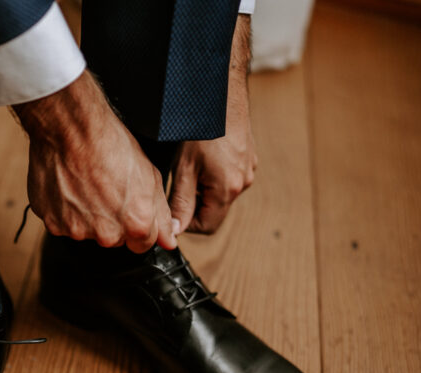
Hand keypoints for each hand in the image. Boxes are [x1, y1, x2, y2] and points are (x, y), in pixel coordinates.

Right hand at [13, 72, 176, 252]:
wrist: (72, 129)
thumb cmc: (111, 146)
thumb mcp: (150, 177)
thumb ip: (161, 215)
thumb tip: (168, 240)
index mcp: (136, 225)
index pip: (142, 244)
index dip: (136, 223)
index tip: (127, 205)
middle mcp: (107, 235)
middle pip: (113, 239)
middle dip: (111, 221)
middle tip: (105, 189)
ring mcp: (78, 231)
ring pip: (86, 232)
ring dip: (86, 215)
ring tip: (85, 185)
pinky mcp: (54, 223)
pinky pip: (62, 224)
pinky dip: (64, 210)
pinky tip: (69, 187)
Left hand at [169, 15, 256, 234]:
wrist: (220, 93)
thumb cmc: (200, 127)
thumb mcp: (183, 169)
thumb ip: (180, 203)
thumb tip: (174, 232)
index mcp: (228, 189)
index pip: (206, 226)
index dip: (185, 223)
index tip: (172, 209)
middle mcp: (243, 182)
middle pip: (214, 210)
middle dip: (194, 204)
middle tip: (178, 183)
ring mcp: (248, 170)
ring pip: (221, 194)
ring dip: (203, 188)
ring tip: (190, 166)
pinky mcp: (248, 158)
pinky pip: (229, 177)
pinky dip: (213, 175)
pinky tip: (204, 156)